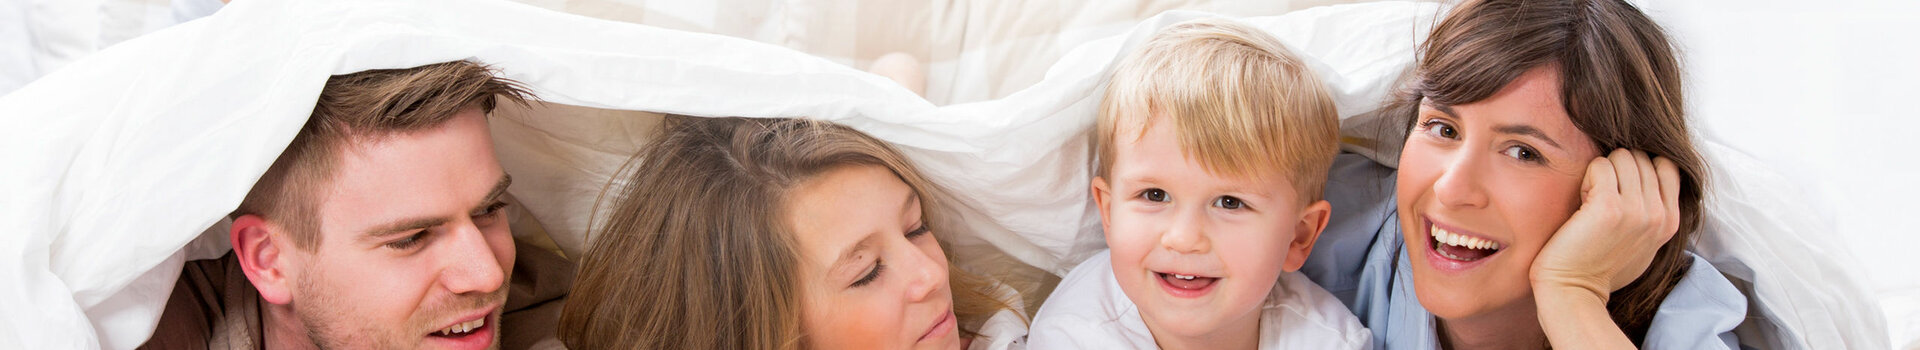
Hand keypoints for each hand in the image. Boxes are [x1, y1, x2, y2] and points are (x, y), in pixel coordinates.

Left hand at [1530, 149, 1682, 299]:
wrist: (1574, 289)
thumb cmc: (1601, 266)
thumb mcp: (1644, 242)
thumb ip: (1655, 213)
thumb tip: (1652, 176)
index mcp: (1670, 221)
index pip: (1667, 166)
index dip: (1640, 168)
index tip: (1620, 188)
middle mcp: (1659, 215)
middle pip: (1642, 158)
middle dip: (1617, 169)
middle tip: (1601, 196)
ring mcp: (1637, 211)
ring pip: (1622, 157)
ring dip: (1602, 171)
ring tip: (1591, 199)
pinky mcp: (1609, 208)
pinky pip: (1600, 166)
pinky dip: (1587, 176)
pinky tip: (1581, 202)